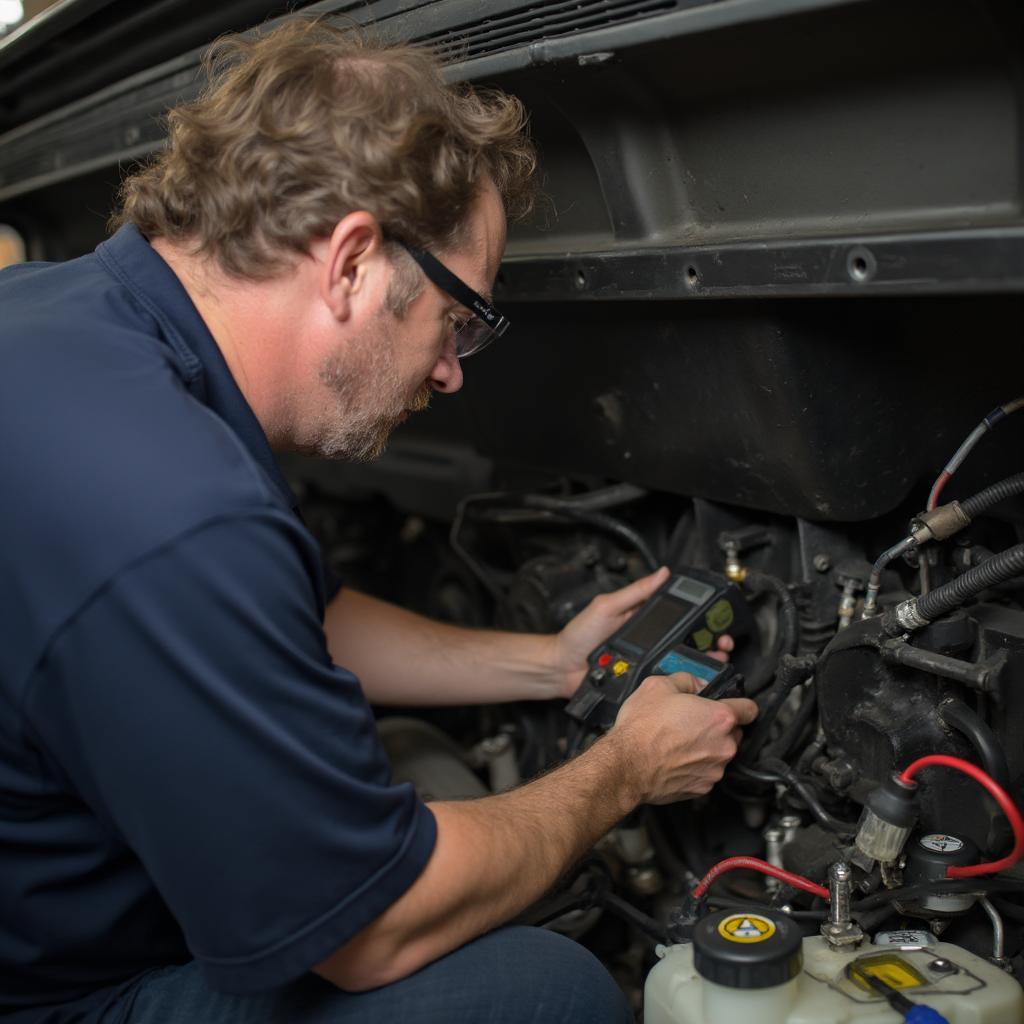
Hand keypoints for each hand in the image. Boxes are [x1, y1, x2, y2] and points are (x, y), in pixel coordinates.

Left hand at [549, 566, 732, 699]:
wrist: (561, 669)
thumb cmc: (578, 636)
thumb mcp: (607, 606)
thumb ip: (635, 592)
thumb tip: (662, 573)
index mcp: (644, 621)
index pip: (679, 616)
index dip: (700, 616)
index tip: (718, 616)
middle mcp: (650, 642)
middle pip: (688, 642)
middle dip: (710, 640)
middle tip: (723, 641)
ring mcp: (647, 663)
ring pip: (682, 664)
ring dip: (703, 661)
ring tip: (717, 658)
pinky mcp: (643, 682)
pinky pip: (666, 682)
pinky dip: (682, 681)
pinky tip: (696, 680)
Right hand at [609, 673, 757, 803]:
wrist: (626, 766)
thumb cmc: (642, 729)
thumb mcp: (658, 685)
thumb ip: (686, 680)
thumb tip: (696, 683)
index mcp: (719, 717)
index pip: (750, 709)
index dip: (740, 704)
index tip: (732, 705)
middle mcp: (724, 745)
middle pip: (734, 733)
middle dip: (718, 727)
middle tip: (693, 722)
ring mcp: (714, 769)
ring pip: (720, 754)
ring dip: (707, 748)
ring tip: (679, 742)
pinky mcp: (702, 788)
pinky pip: (706, 772)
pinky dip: (695, 766)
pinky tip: (675, 758)